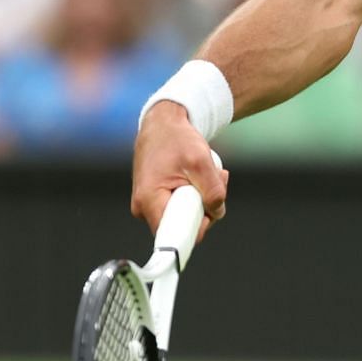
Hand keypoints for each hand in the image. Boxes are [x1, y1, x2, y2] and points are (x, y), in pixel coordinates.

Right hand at [130, 102, 228, 242]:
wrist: (163, 125)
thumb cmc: (176, 139)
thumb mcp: (200, 161)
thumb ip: (213, 190)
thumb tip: (216, 212)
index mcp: (149, 201)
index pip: (175, 235)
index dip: (197, 227)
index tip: (209, 213)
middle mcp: (144, 209)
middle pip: (185, 226)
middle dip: (206, 206)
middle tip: (213, 180)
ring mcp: (150, 206)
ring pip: (187, 216)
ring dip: (204, 198)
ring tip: (205, 174)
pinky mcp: (157, 202)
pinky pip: (184, 207)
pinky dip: (197, 194)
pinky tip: (198, 177)